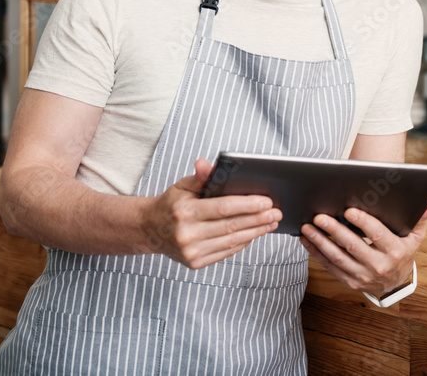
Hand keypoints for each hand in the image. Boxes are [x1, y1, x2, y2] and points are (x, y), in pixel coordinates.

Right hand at [143, 158, 281, 268]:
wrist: (150, 230)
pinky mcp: (196, 263)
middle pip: (231, 226)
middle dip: (258, 219)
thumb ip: (200, 176)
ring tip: (271, 223)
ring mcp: (191, 251)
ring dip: (256, 232)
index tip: (266, 201)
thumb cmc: (171, 204)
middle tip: (276, 213)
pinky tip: (255, 233)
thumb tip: (208, 163)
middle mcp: (187, 234)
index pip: (222, 208)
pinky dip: (243, 242)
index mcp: (184, 212)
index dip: (247, 205)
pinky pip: (226, 251)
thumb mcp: (183, 186)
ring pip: (232, 240)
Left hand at [300, 200, 426, 295]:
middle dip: (335, 230)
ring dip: (321, 241)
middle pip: (353, 246)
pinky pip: (330, 266)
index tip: (349, 210)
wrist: (395, 282)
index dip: (363, 222)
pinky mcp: (350, 281)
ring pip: (338, 257)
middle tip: (320, 216)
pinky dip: (316, 253)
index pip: (378, 235)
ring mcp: (363, 276)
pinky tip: (307, 240)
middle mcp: (379, 266)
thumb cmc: (403, 251)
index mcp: (396, 252)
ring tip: (308, 227)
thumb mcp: (415, 235)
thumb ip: (421, 217)